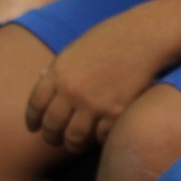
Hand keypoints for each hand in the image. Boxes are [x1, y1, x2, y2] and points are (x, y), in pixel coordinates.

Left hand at [25, 15, 162, 153]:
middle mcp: (72, 91)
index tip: (36, 127)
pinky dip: (98, 138)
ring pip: (73, 138)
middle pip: (52, 126)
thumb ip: (59, 66)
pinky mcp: (116, 112)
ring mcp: (94, 103)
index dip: (33, 120)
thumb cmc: (114, 36)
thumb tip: (42, 78)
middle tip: (55, 140)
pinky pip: (100, 136)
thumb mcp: (78, 46)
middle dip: (51, 136)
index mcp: (59, 73)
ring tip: (76, 145)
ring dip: (72, 145)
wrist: (147, 35)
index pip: (36, 105)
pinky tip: (100, 135)